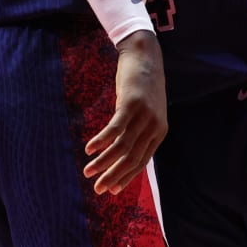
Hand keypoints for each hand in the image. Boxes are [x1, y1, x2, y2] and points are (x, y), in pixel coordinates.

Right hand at [84, 31, 166, 194]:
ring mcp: (144, 115)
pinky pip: (115, 129)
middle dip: (113, 176)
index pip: (141, 162)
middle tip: (97, 189)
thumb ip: (138, 130)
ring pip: (122, 147)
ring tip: (88, 172)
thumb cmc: (142, 85)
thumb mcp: (145, 111)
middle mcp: (154, 127)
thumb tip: (121, 150)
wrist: (145, 56)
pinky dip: (101, 141)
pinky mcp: (131, 104)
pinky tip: (90, 149)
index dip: (125, 177)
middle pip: (131, 159)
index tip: (111, 190)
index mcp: (159, 132)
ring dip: (103, 162)